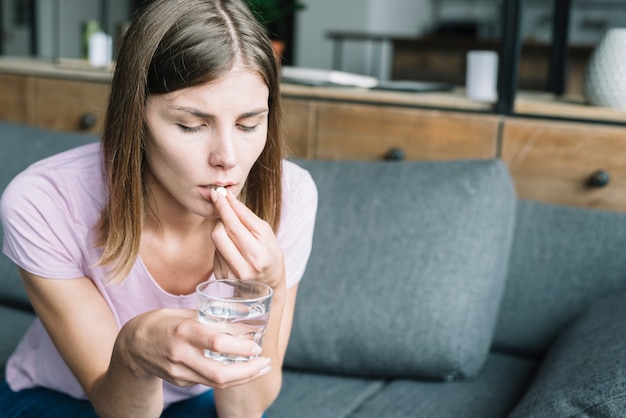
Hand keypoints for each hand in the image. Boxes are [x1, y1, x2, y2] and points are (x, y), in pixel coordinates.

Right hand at [115, 308, 271, 388]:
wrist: (132, 345)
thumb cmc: (163, 322)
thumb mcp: (184, 312)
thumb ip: (209, 316)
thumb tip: (244, 314)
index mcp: (184, 330)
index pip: (217, 342)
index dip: (241, 347)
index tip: (257, 345)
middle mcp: (181, 354)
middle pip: (220, 373)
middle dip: (248, 371)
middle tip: (266, 362)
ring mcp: (179, 372)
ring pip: (216, 383)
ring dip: (244, 377)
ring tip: (261, 368)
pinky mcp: (180, 381)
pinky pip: (208, 382)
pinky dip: (229, 378)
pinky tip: (243, 370)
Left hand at [209, 188, 284, 288]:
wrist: (268, 288)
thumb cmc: (270, 256)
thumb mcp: (266, 234)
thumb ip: (246, 216)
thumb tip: (228, 198)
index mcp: (259, 256)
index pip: (234, 227)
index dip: (224, 208)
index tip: (216, 193)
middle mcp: (243, 269)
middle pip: (218, 234)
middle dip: (221, 219)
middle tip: (228, 213)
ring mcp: (230, 276)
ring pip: (215, 242)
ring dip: (223, 232)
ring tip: (237, 238)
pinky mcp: (220, 279)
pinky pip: (215, 252)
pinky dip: (222, 246)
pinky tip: (234, 251)